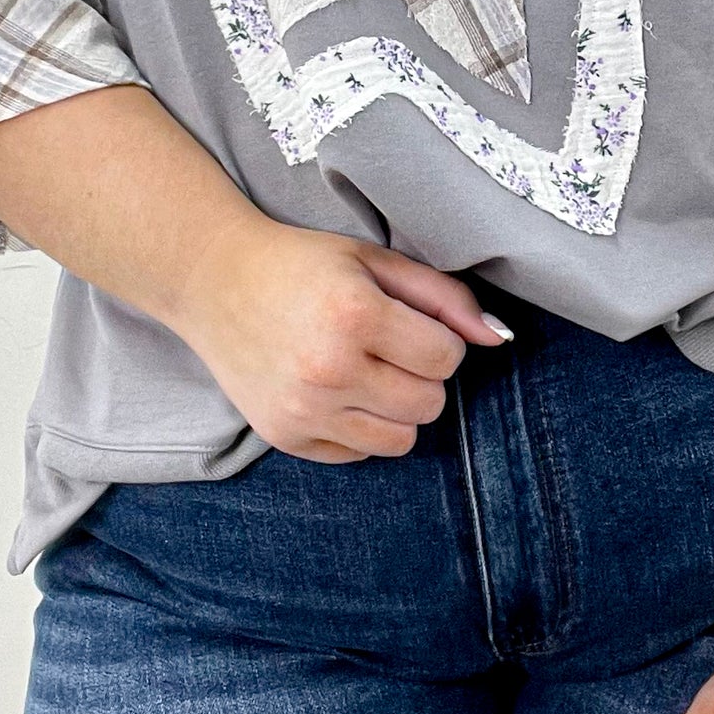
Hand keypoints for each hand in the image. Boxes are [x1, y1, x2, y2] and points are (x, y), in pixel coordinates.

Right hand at [172, 219, 513, 462]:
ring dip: (398, 407)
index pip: (445, 357)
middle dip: (422, 374)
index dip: (438, 338)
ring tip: (367, 371)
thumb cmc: (302, 263)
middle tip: (388, 346)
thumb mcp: (374, 260)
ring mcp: (303, 410)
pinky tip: (336, 389)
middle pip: (430, 404)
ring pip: (401, 440)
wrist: (214, 280)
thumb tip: (499, 337)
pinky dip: (361, 427)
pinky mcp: (285, 437)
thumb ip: (444, 296)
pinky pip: (360, 453)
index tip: (409, 322)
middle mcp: (328, 369)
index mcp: (353, 315)